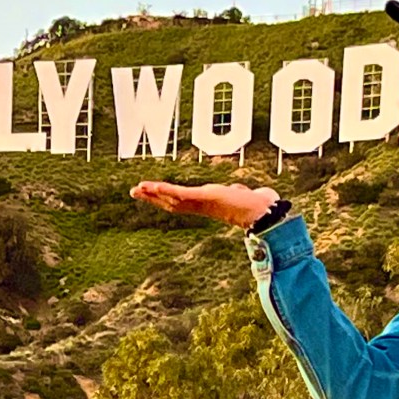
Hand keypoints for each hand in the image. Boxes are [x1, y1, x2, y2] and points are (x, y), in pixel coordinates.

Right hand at [129, 181, 279, 228]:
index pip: (181, 200)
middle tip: (134, 191)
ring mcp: (202, 202)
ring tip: (137, 189)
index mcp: (207, 204)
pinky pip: (182, 193)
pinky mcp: (205, 197)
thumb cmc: (257, 204)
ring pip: (172, 198)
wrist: (263, 212)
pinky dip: (166, 189)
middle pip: (171, 201)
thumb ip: (237, 190)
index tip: (151, 193)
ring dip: (154, 193)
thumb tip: (241, 189)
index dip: (165, 197)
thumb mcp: (241, 193)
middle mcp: (201, 205)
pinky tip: (154, 187)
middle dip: (152, 197)